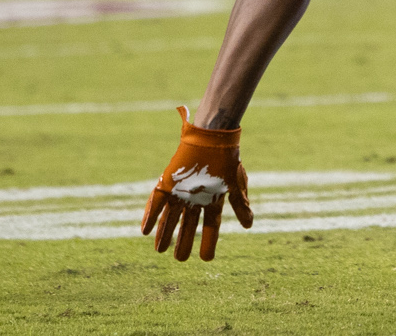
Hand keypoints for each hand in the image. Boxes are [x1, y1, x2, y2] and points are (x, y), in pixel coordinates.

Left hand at [142, 106, 251, 260]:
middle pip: (188, 225)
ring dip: (165, 234)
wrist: (213, 138)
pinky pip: (156, 203)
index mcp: (212, 200)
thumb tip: (249, 226)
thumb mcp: (236, 184)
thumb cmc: (227, 160)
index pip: (210, 225)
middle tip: (180, 259)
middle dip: (184, 241)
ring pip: (170, 218)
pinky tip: (145, 231)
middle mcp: (194, 199)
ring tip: (160, 250)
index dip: (208, 241)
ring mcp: (180, 192)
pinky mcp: (167, 184)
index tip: (206, 259)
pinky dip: (150, 217)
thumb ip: (240, 205)